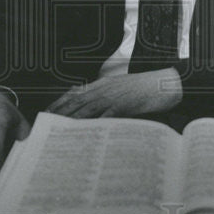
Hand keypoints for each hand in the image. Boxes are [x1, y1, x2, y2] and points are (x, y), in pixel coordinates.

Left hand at [47, 68, 181, 118]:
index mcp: (103, 84)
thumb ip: (106, 93)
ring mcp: (114, 96)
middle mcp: (105, 88)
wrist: (166, 81)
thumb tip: (92, 106)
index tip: (47, 112)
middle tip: (47, 124)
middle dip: (60, 113)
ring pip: (88, 108)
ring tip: (61, 130)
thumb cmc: (145, 87)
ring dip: (73, 119)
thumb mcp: (121, 87)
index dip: (60, 102)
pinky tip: (88, 132)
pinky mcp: (125, 104)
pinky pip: (108, 115)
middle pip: (77, 101)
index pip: (75, 93)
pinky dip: (97, 123)